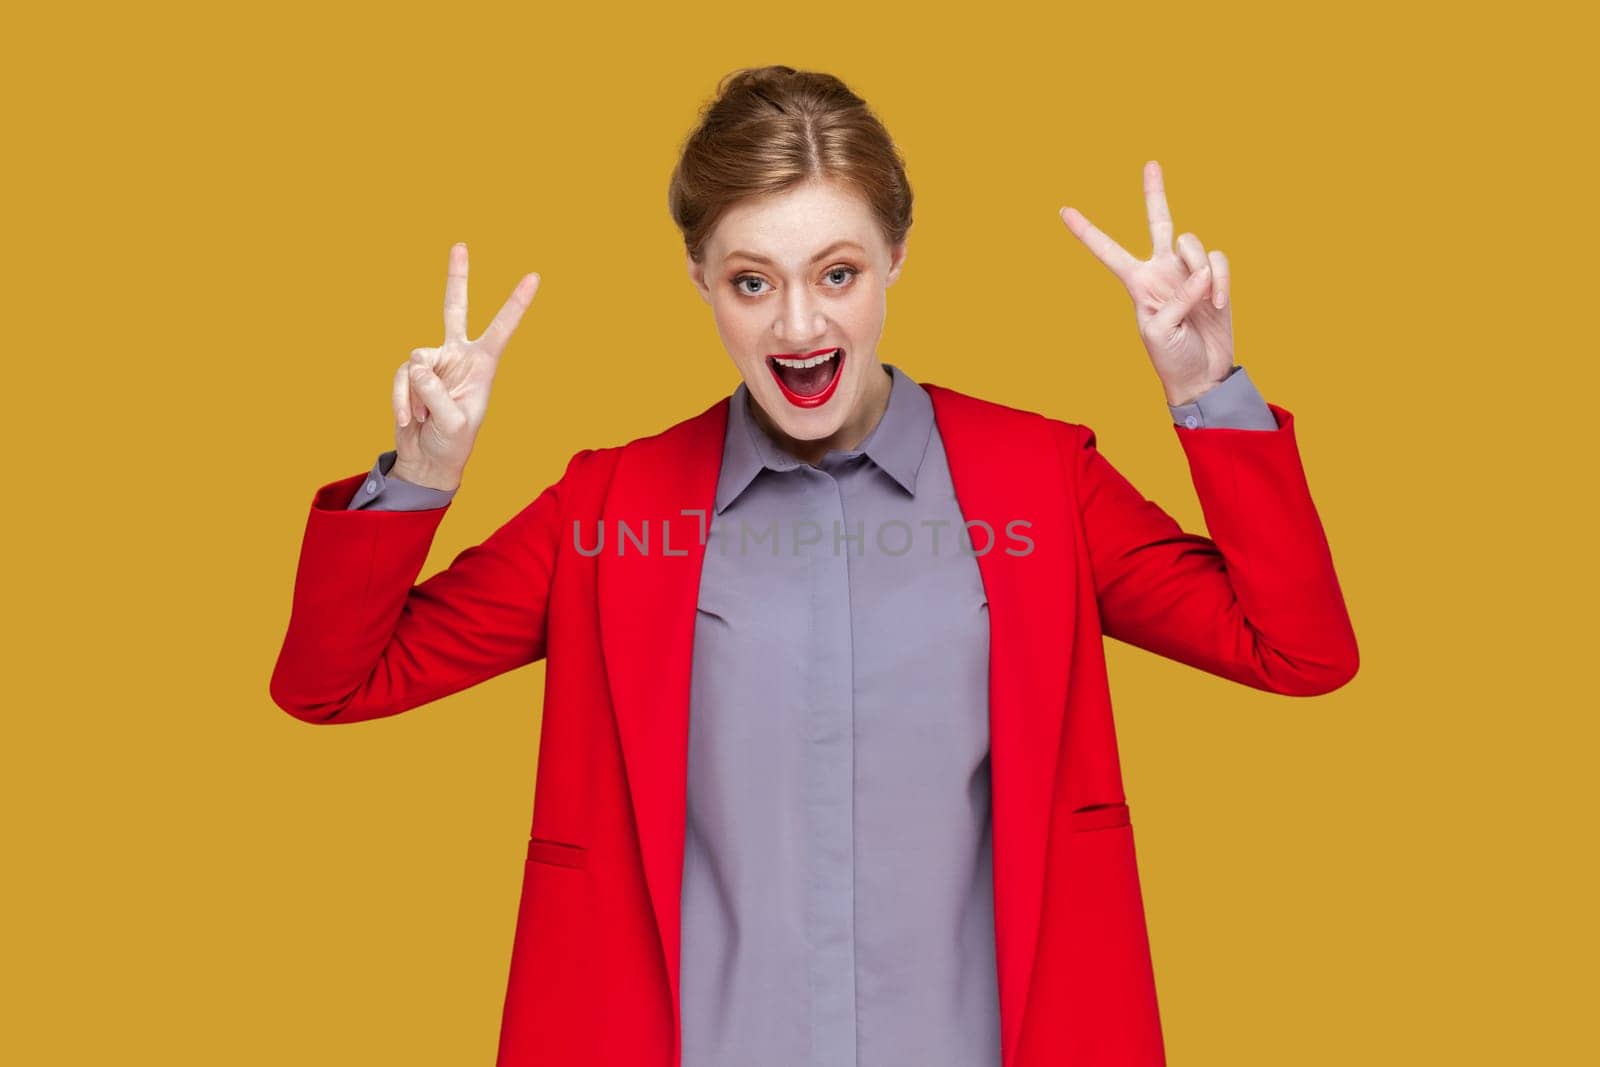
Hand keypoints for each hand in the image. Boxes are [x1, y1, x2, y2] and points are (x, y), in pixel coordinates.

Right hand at [391, 243, 540, 490]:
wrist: (428, 460)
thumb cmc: (452, 443)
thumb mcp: (453, 423)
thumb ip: (435, 392)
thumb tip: (414, 363)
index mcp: (483, 366)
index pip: (501, 329)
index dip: (515, 304)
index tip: (534, 277)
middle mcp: (458, 356)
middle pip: (454, 309)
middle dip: (457, 277)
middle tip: (460, 245)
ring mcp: (432, 362)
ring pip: (416, 361)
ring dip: (417, 395)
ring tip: (424, 418)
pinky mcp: (409, 373)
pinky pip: (400, 377)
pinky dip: (401, 400)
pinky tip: (409, 420)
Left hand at [1059, 160, 1233, 406]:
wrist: (1202, 374)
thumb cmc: (1171, 358)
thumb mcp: (1158, 332)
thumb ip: (1176, 300)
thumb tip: (1200, 273)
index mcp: (1136, 283)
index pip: (1108, 252)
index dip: (1087, 232)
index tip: (1062, 210)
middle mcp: (1161, 270)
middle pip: (1159, 222)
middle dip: (1155, 193)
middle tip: (1150, 164)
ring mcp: (1188, 271)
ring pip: (1194, 243)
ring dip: (1201, 270)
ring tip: (1207, 300)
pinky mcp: (1215, 278)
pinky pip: (1218, 261)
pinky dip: (1222, 280)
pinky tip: (1219, 304)